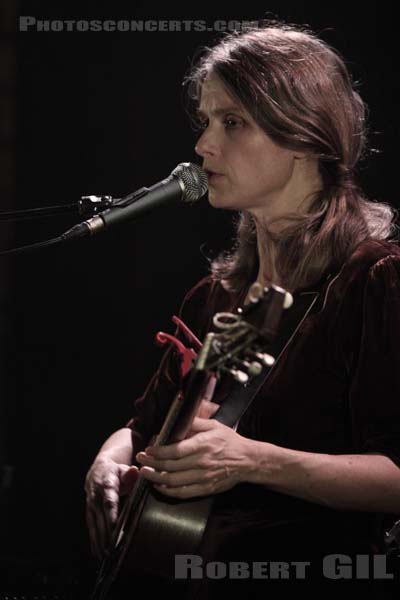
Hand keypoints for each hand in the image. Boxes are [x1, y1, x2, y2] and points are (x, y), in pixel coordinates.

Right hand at [84, 455, 137, 558]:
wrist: (98, 471)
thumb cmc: (116, 472)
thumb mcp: (123, 469)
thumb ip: (130, 473)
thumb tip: (135, 471)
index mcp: (107, 484)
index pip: (110, 500)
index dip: (111, 513)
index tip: (114, 526)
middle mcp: (96, 496)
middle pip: (101, 516)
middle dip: (106, 533)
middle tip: (112, 548)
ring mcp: (91, 505)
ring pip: (94, 524)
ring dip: (99, 540)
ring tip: (105, 555)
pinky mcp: (89, 512)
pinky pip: (91, 528)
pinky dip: (93, 541)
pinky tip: (97, 553)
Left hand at [136, 416, 253, 498]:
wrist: (247, 460)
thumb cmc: (229, 441)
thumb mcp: (214, 425)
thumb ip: (195, 422)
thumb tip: (178, 419)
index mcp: (202, 445)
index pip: (175, 450)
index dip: (158, 451)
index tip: (148, 450)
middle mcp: (202, 462)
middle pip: (170, 466)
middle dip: (151, 463)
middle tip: (140, 460)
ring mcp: (203, 477)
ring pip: (174, 481)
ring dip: (155, 478)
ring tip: (145, 473)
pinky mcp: (206, 488)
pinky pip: (184, 493)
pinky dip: (169, 491)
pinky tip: (160, 486)